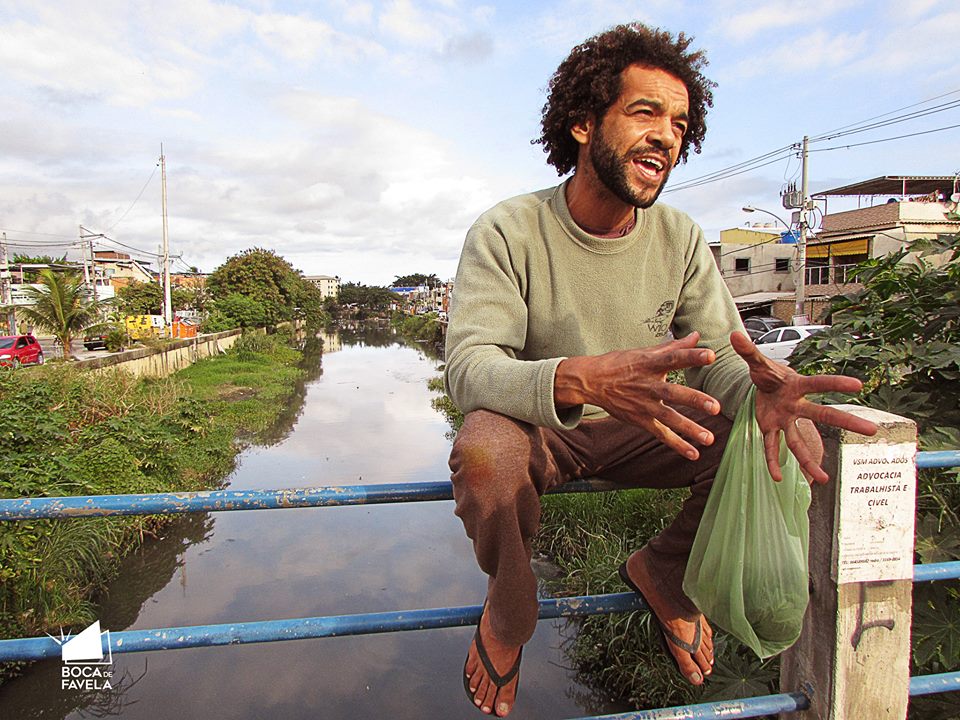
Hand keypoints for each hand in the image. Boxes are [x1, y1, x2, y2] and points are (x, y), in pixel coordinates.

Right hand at [555, 332, 720, 460]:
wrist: (591, 381)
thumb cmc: (620, 363)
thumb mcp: (644, 352)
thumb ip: (673, 347)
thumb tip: (697, 336)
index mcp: (650, 364)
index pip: (673, 358)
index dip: (691, 356)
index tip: (711, 355)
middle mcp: (647, 384)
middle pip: (673, 392)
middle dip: (694, 399)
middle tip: (715, 407)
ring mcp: (643, 404)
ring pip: (668, 417)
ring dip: (689, 428)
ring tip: (710, 439)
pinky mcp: (639, 419)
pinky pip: (660, 433)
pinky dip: (677, 444)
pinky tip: (694, 454)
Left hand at [730, 331, 877, 482]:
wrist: (762, 385)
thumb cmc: (766, 372)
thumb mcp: (757, 362)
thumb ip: (747, 350)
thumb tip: (734, 334)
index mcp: (796, 385)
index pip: (818, 383)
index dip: (836, 384)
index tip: (859, 385)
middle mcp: (796, 405)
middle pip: (822, 414)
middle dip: (846, 421)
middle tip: (873, 431)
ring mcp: (785, 420)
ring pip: (798, 442)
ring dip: (809, 460)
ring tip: (823, 480)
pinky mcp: (771, 428)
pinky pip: (772, 447)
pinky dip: (773, 462)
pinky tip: (777, 478)